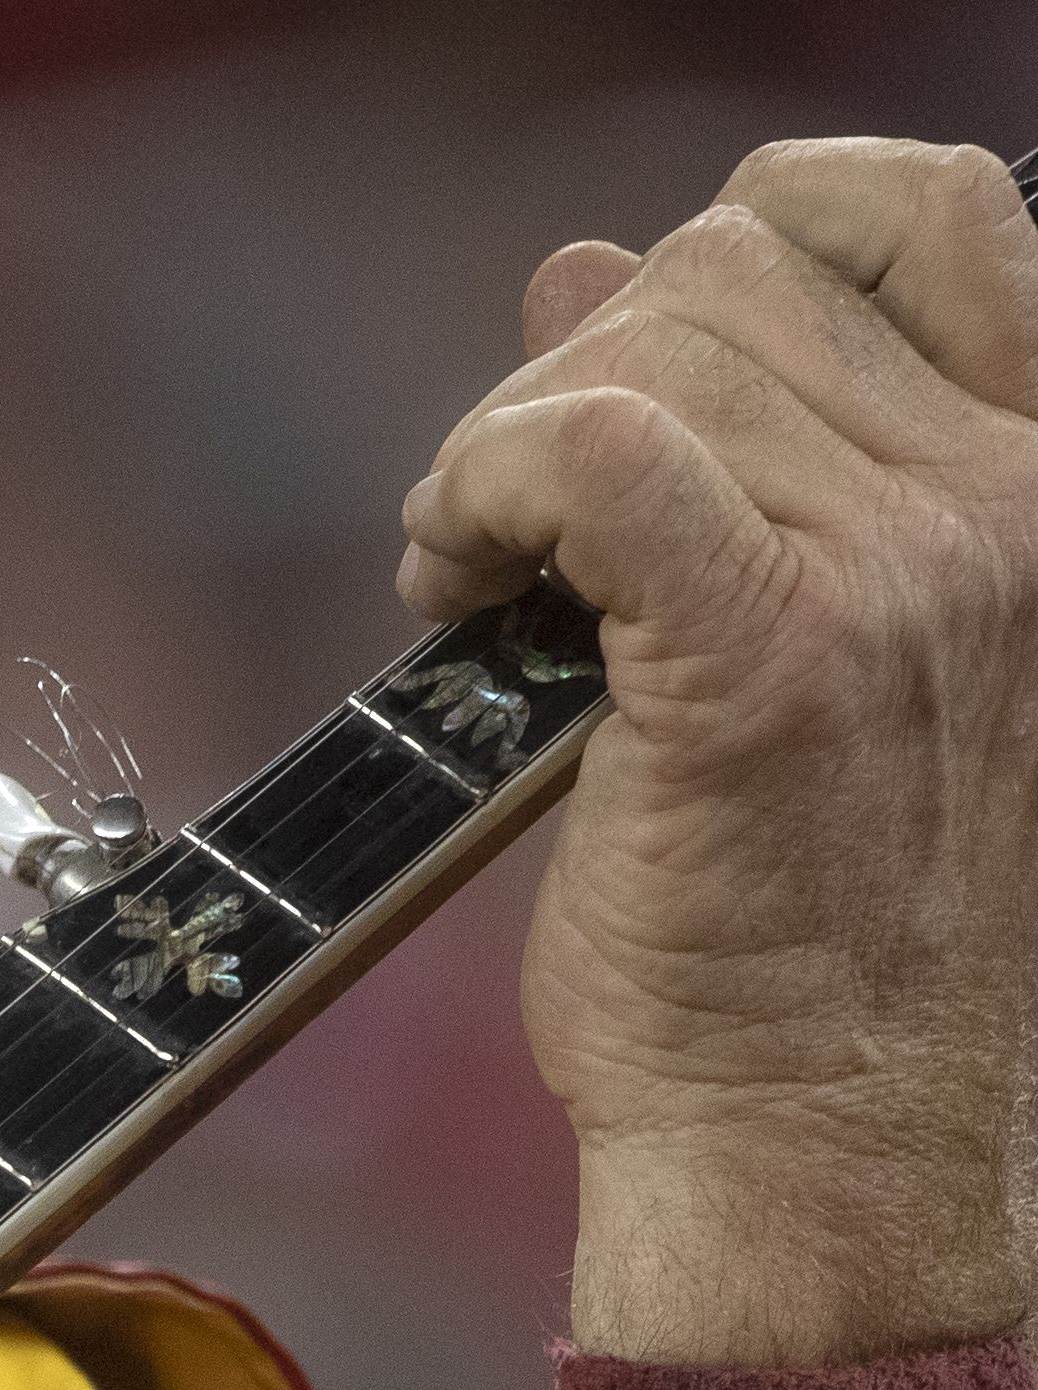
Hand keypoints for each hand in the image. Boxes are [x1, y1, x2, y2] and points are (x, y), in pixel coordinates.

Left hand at [402, 139, 1037, 1362]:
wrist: (822, 1135)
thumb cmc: (796, 919)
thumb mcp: (800, 634)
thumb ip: (719, 442)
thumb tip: (578, 275)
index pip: (913, 209)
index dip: (733, 245)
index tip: (626, 386)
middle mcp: (1002, 501)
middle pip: (730, 273)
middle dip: (572, 373)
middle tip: (504, 534)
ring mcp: (903, 572)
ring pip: (644, 351)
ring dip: (500, 449)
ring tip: (475, 585)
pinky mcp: (768, 659)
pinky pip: (592, 452)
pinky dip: (484, 482)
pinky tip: (450, 582)